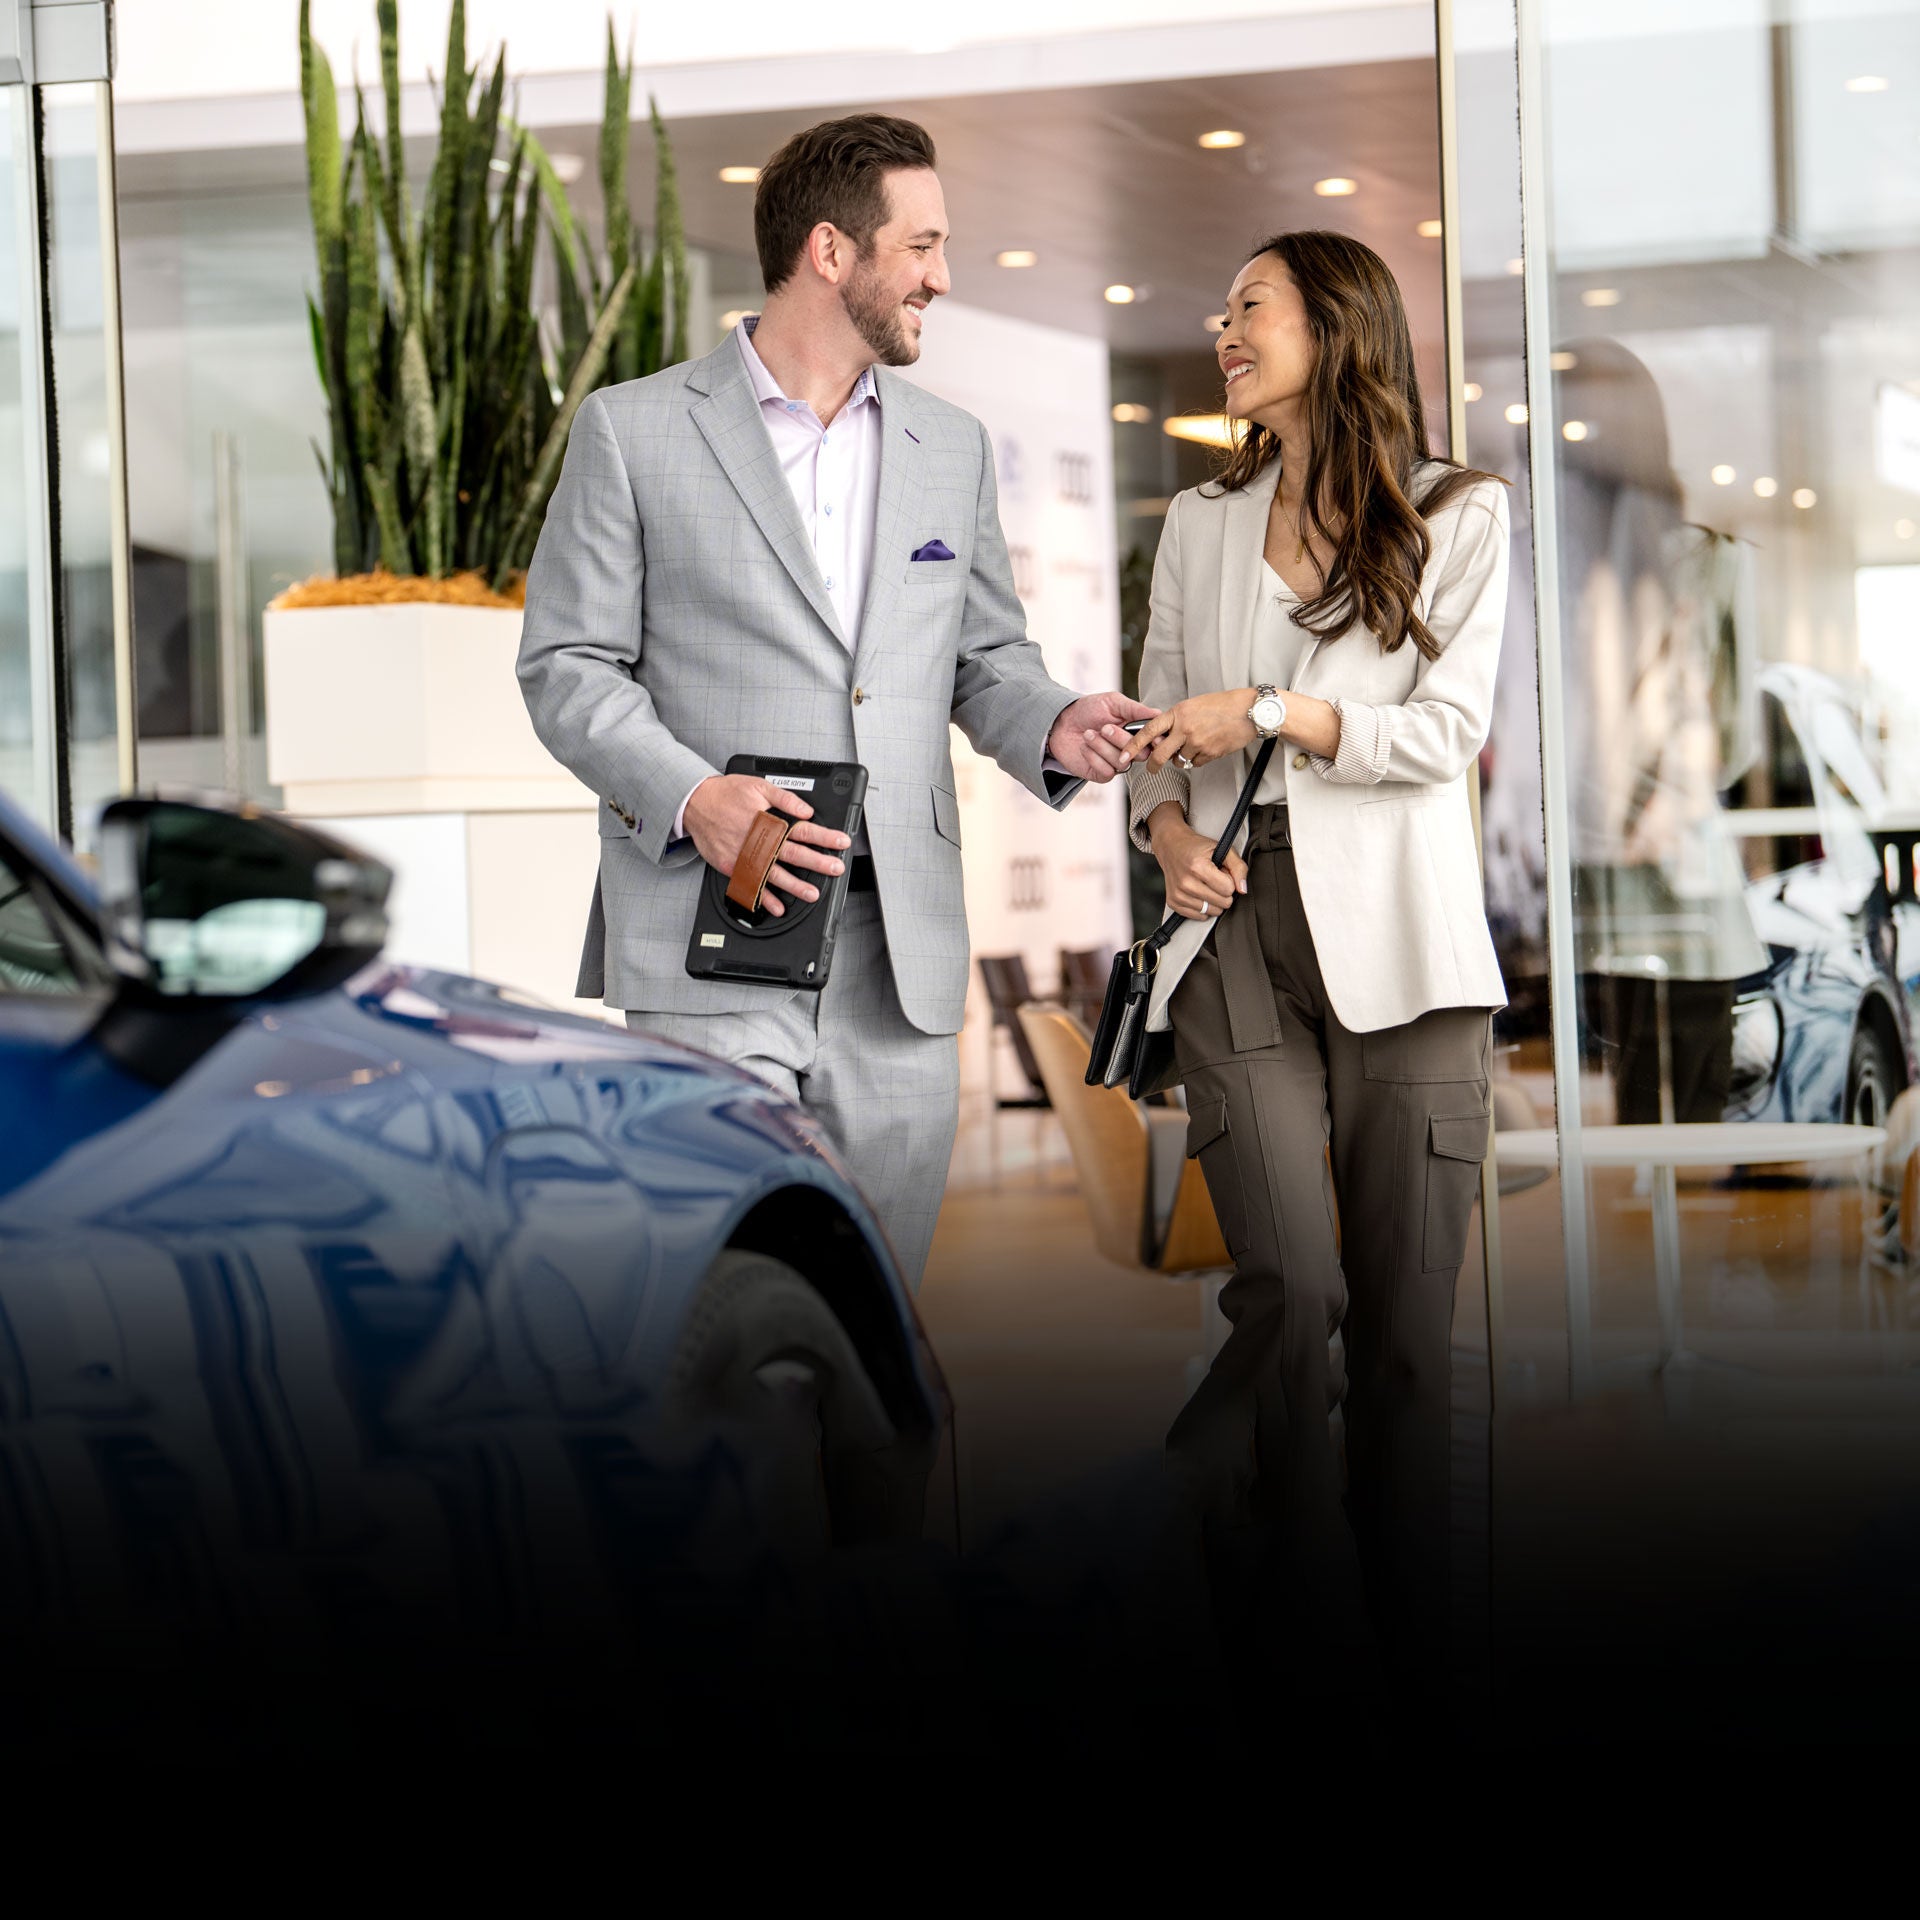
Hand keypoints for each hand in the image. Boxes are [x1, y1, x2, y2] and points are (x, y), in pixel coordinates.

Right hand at [683, 774, 850, 918]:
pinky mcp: (731, 866)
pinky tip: (778, 907)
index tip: (841, 842)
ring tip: (812, 894)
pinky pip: (750, 884)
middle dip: (817, 862)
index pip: (802, 829)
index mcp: (768, 820)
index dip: (824, 837)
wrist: (694, 803)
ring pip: (774, 873)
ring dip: (794, 886)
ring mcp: (744, 855)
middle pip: (793, 853)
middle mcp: (758, 840)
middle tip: (835, 869)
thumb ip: (785, 799)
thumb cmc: (726, 793)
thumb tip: (807, 810)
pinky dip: (764, 898)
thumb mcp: (758, 786)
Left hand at [1047, 691, 1157, 782]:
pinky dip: (1094, 758)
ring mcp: (1115, 762)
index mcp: (1136, 731)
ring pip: (1122, 762)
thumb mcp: (1112, 702)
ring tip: (1088, 734)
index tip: (1151, 734)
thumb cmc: (1088, 709)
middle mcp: (1129, 749)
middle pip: (1141, 753)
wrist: (1060, 722)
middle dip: (1122, 740)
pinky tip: (1083, 747)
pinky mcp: (1101, 773)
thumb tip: (1158, 713)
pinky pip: (1107, 772)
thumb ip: (1135, 709)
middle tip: (1105, 727)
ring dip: (1102, 746)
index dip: (1154, 738)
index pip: (1154, 740)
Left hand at [1129, 690, 1262, 771]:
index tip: (1123, 754)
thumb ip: (1176, 719)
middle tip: (1151, 769)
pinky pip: (1196, 763)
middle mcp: (1185, 728)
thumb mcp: (1193, 705)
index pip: (1149, 731)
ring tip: (1196, 745)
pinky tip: (1209, 746)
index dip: (1133, 745)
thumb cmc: (1222, 705)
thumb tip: (1161, 736)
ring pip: (1179, 761)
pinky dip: (1199, 759)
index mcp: (1178, 713)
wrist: (1249, 711)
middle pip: (1160, 755)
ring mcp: (1198, 742)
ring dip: (1182, 759)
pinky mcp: (1210, 753)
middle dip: (1152, 765)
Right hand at [1150, 809, 1248, 920]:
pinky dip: (1203, 908)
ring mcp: (1178, 894)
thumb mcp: (1222, 849)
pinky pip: (1199, 916)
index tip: (1222, 873)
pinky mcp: (1173, 902)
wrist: (1171, 846)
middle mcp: (1186, 882)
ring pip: (1212, 912)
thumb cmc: (1198, 847)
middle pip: (1222, 903)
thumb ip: (1238, 867)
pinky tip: (1199, 894)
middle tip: (1215, 879)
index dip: (1229, 881)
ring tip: (1207, 885)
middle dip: (1223, 892)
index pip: (1228, 889)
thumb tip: (1242, 890)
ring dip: (1214, 901)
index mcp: (1198, 867)